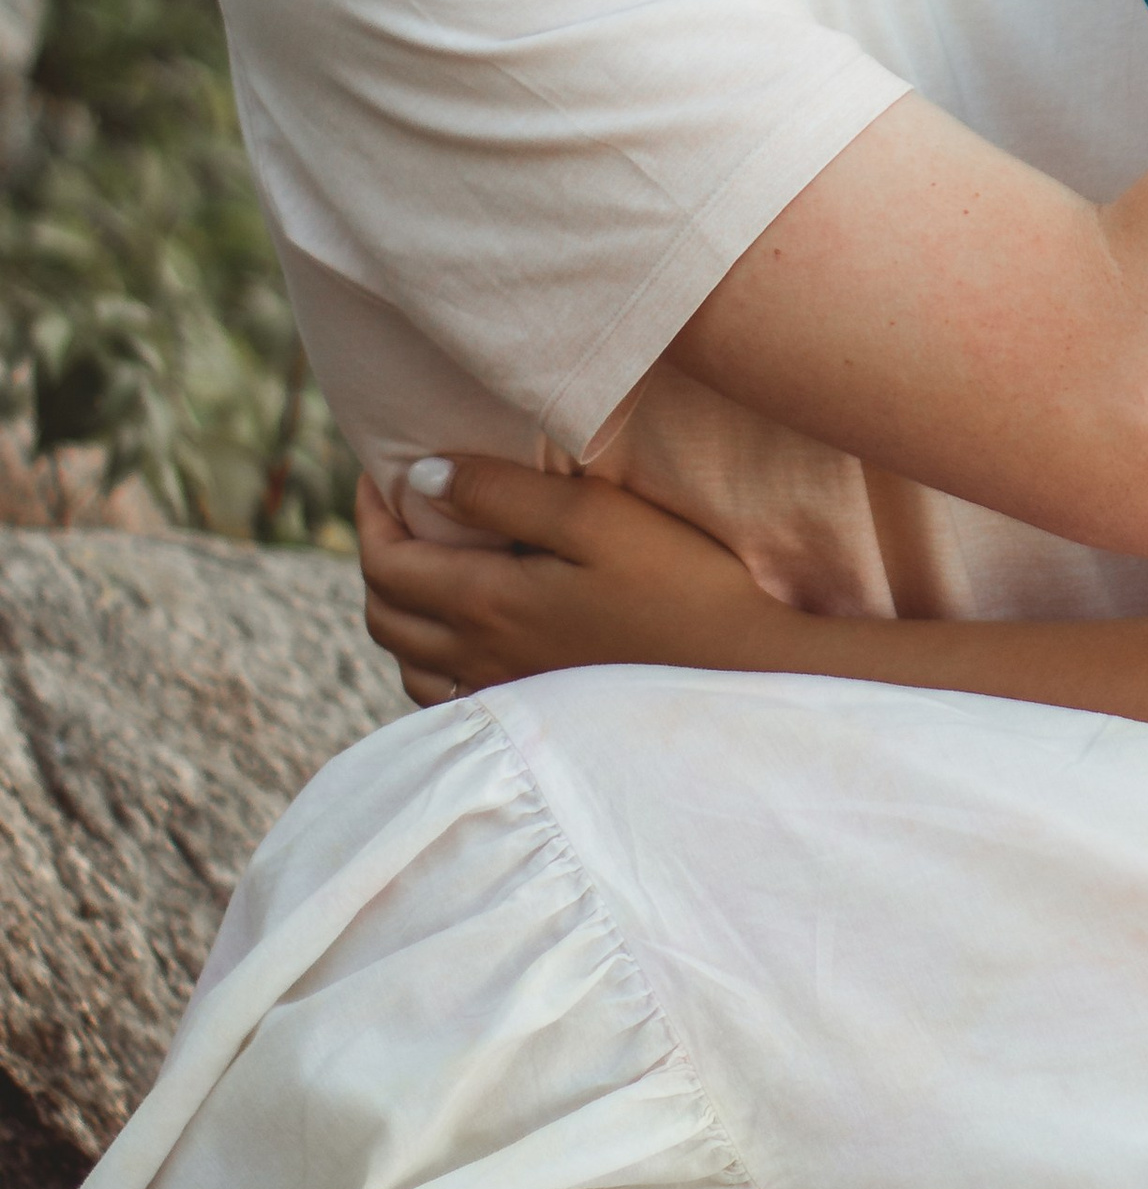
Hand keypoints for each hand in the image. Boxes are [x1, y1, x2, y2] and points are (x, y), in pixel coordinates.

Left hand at [355, 461, 793, 701]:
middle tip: (399, 508)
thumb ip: (503, 492)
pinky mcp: (532, 717)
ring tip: (429, 561)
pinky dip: (429, 658)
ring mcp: (502, 696)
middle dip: (377, 554)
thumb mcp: (595, 516)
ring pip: (406, 661)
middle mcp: (478, 659)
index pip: (384, 562)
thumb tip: (422, 477)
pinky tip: (465, 632)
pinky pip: (443, 698)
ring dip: (399, 608)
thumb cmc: (679, 582)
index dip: (368, 513)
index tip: (382, 470)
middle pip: (383, 612)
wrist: (739, 673)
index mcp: (485, 603)